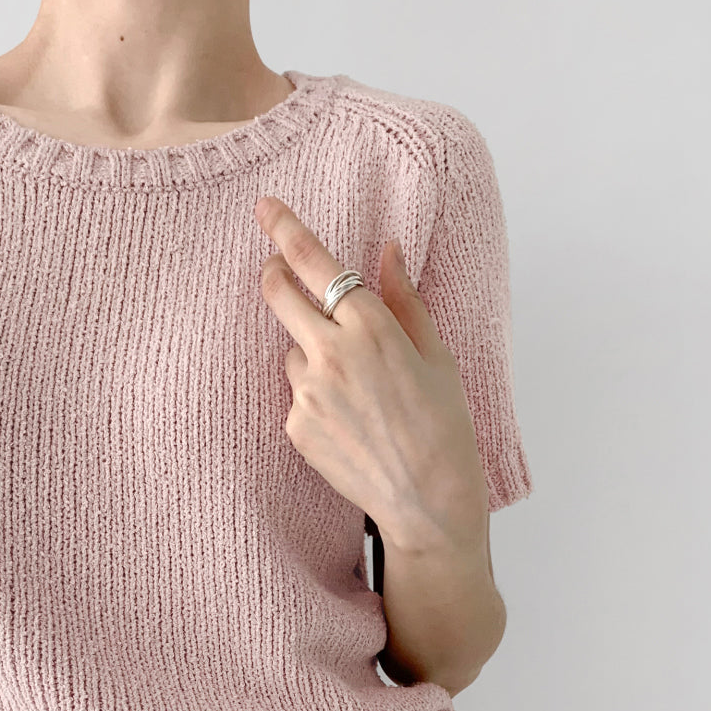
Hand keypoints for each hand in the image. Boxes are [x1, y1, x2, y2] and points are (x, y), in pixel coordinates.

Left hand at [253, 195, 489, 551]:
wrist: (427, 504)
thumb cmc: (445, 428)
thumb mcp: (437, 357)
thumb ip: (404, 299)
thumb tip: (387, 250)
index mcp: (371, 328)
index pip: (317, 264)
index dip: (286, 230)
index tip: (265, 206)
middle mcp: (331, 354)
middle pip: (279, 294)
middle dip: (275, 275)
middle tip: (279, 272)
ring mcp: (307, 393)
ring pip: (292, 351)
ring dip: (311, 353)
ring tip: (357, 390)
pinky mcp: (295, 428)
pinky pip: (296, 395)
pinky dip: (316, 398)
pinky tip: (351, 422)